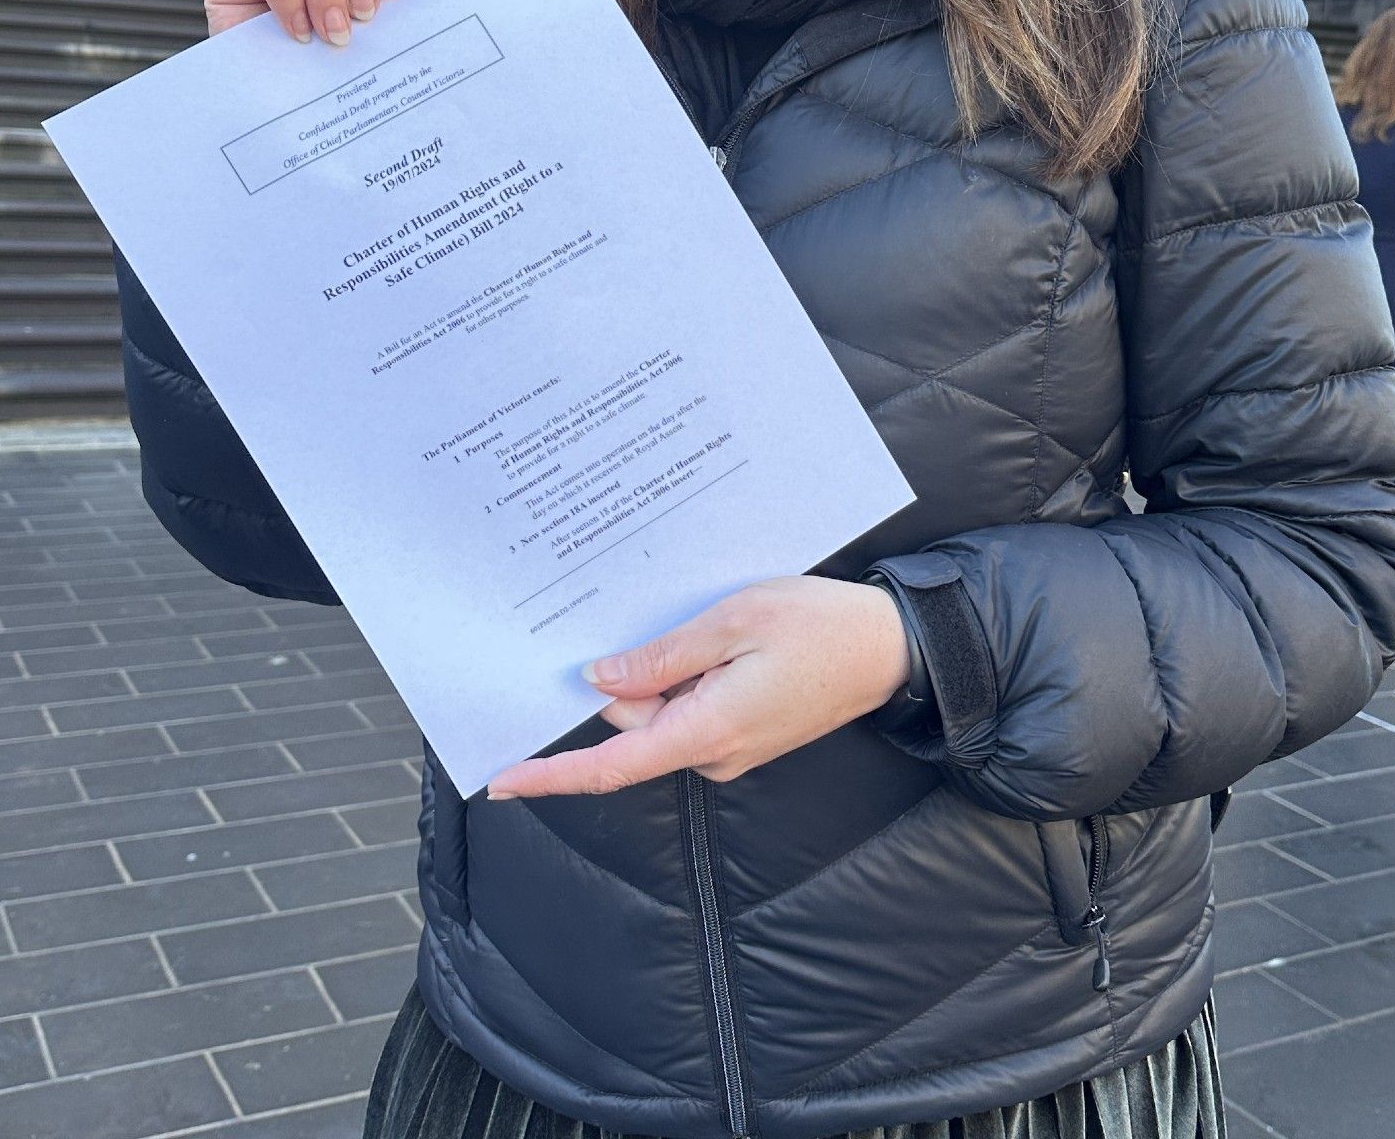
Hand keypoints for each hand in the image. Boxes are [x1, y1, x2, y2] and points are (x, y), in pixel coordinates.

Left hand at [486, 577, 911, 798]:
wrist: (891, 648)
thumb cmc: (819, 625)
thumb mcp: (733, 621)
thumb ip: (661, 657)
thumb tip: (598, 683)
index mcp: (705, 730)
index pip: (611, 766)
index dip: (553, 775)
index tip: (502, 779)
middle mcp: (713, 753)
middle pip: (635, 726)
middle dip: (627, 678)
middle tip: (653, 614)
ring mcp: (730, 747)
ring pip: (662, 714)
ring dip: (663, 670)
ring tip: (708, 621)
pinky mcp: (744, 733)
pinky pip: (690, 709)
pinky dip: (686, 676)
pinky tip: (715, 638)